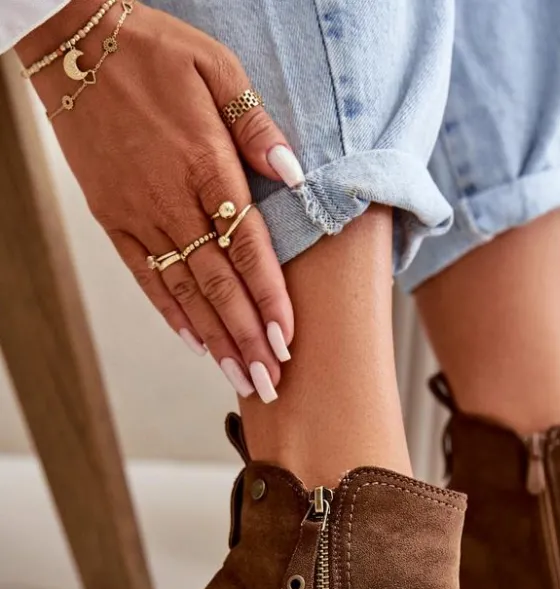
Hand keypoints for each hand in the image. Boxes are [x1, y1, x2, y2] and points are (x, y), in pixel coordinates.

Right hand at [17, 0, 302, 400]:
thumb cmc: (152, 49)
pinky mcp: (111, 217)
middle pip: (218, 283)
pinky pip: (144, 275)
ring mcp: (137, 213)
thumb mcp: (215, 66)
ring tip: (240, 377)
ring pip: (183, 289)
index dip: (268, 298)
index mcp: (205, 163)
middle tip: (270, 384)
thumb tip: (294, 175)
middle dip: (247, 338)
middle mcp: (171, 199)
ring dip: (214, 338)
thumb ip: (256, 125)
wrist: (72, 39)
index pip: (246, 246)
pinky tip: (193, 342)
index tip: (288, 340)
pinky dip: (169, 311)